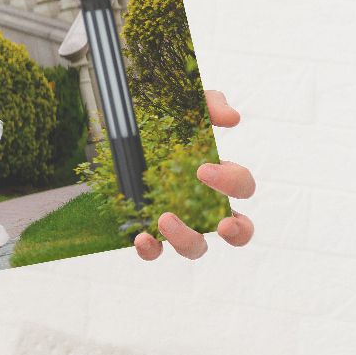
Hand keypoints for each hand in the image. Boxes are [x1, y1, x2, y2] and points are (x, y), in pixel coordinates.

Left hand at [136, 91, 255, 259]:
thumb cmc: (157, 118)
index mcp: (215, 176)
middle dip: (236, 230)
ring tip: (165, 220)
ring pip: (196, 247)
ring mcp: (175, 219)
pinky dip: (151, 250)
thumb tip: (231, 119)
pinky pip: (154, 251)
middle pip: (236, 230)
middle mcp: (201, 203)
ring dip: (188, 240)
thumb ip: (209, 104)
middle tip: (220, 221)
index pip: (242, 187)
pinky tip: (141, 238)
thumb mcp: (181, 104)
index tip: (204, 169)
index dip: (231, 182)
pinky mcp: (144, 228)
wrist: (113, 125)